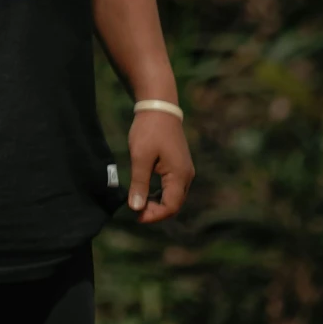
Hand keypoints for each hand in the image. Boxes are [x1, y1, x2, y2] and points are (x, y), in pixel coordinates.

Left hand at [127, 107, 193, 222]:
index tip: (136, 216)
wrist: (159, 107)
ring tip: (139, 202)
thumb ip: (139, 184)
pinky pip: (172, 188)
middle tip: (135, 210)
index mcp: (180, 175)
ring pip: (174, 197)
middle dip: (156, 211)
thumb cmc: (149, 131)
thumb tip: (136, 208)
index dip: (154, 215)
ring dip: (157, 203)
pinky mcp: (179, 165)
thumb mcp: (140, 158)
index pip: (171, 206)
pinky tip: (146, 191)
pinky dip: (160, 194)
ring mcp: (184, 170)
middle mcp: (186, 175)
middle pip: (174, 204)